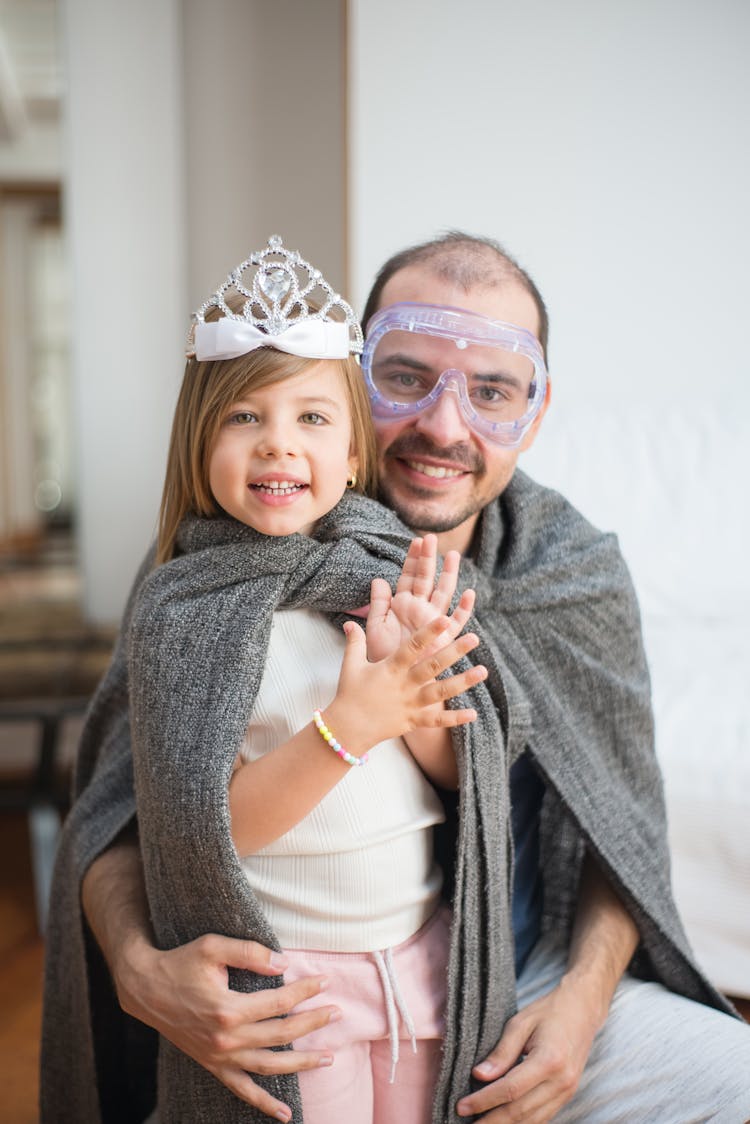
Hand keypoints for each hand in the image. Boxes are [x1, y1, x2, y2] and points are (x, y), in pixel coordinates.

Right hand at [116, 932, 339, 1122]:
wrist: (145, 989)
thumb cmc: (180, 963)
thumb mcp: (213, 947)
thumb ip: (250, 953)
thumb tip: (284, 964)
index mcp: (229, 1009)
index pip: (279, 1002)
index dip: (306, 990)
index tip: (325, 980)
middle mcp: (226, 1039)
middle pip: (281, 1034)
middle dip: (313, 1023)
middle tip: (338, 1013)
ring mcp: (220, 1057)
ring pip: (269, 1066)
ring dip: (301, 1063)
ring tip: (328, 1057)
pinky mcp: (213, 1066)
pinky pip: (242, 1091)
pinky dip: (264, 1104)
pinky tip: (286, 1115)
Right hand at [331, 614, 486, 750]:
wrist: (347, 729)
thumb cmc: (349, 694)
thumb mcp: (351, 665)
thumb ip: (355, 642)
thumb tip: (351, 623)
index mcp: (390, 668)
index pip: (413, 646)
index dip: (429, 633)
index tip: (446, 619)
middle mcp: (404, 684)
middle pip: (433, 666)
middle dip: (455, 652)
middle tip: (475, 638)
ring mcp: (411, 704)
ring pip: (441, 692)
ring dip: (463, 682)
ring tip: (483, 671)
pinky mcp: (413, 721)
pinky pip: (436, 721)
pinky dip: (455, 719)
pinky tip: (474, 714)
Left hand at [366, 534, 474, 661]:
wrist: (392, 681)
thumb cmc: (382, 656)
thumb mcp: (375, 628)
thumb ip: (378, 604)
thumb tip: (378, 579)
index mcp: (401, 606)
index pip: (408, 577)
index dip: (412, 559)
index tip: (416, 540)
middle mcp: (419, 610)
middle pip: (426, 579)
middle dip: (429, 558)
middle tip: (431, 538)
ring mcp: (432, 621)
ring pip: (443, 593)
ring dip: (448, 575)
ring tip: (452, 555)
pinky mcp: (443, 637)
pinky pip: (457, 621)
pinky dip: (464, 608)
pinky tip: (469, 593)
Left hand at [455, 977, 600, 1122]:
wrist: (582, 1010)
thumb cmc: (549, 1011)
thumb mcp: (520, 1022)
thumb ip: (501, 1052)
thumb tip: (479, 1075)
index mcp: (549, 1060)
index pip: (510, 1089)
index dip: (484, 1101)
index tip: (462, 1106)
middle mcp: (561, 1081)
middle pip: (520, 1111)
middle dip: (491, 1121)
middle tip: (467, 1123)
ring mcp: (567, 1091)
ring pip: (532, 1120)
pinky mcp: (568, 1095)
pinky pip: (542, 1117)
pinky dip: (522, 1123)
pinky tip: (504, 1121)